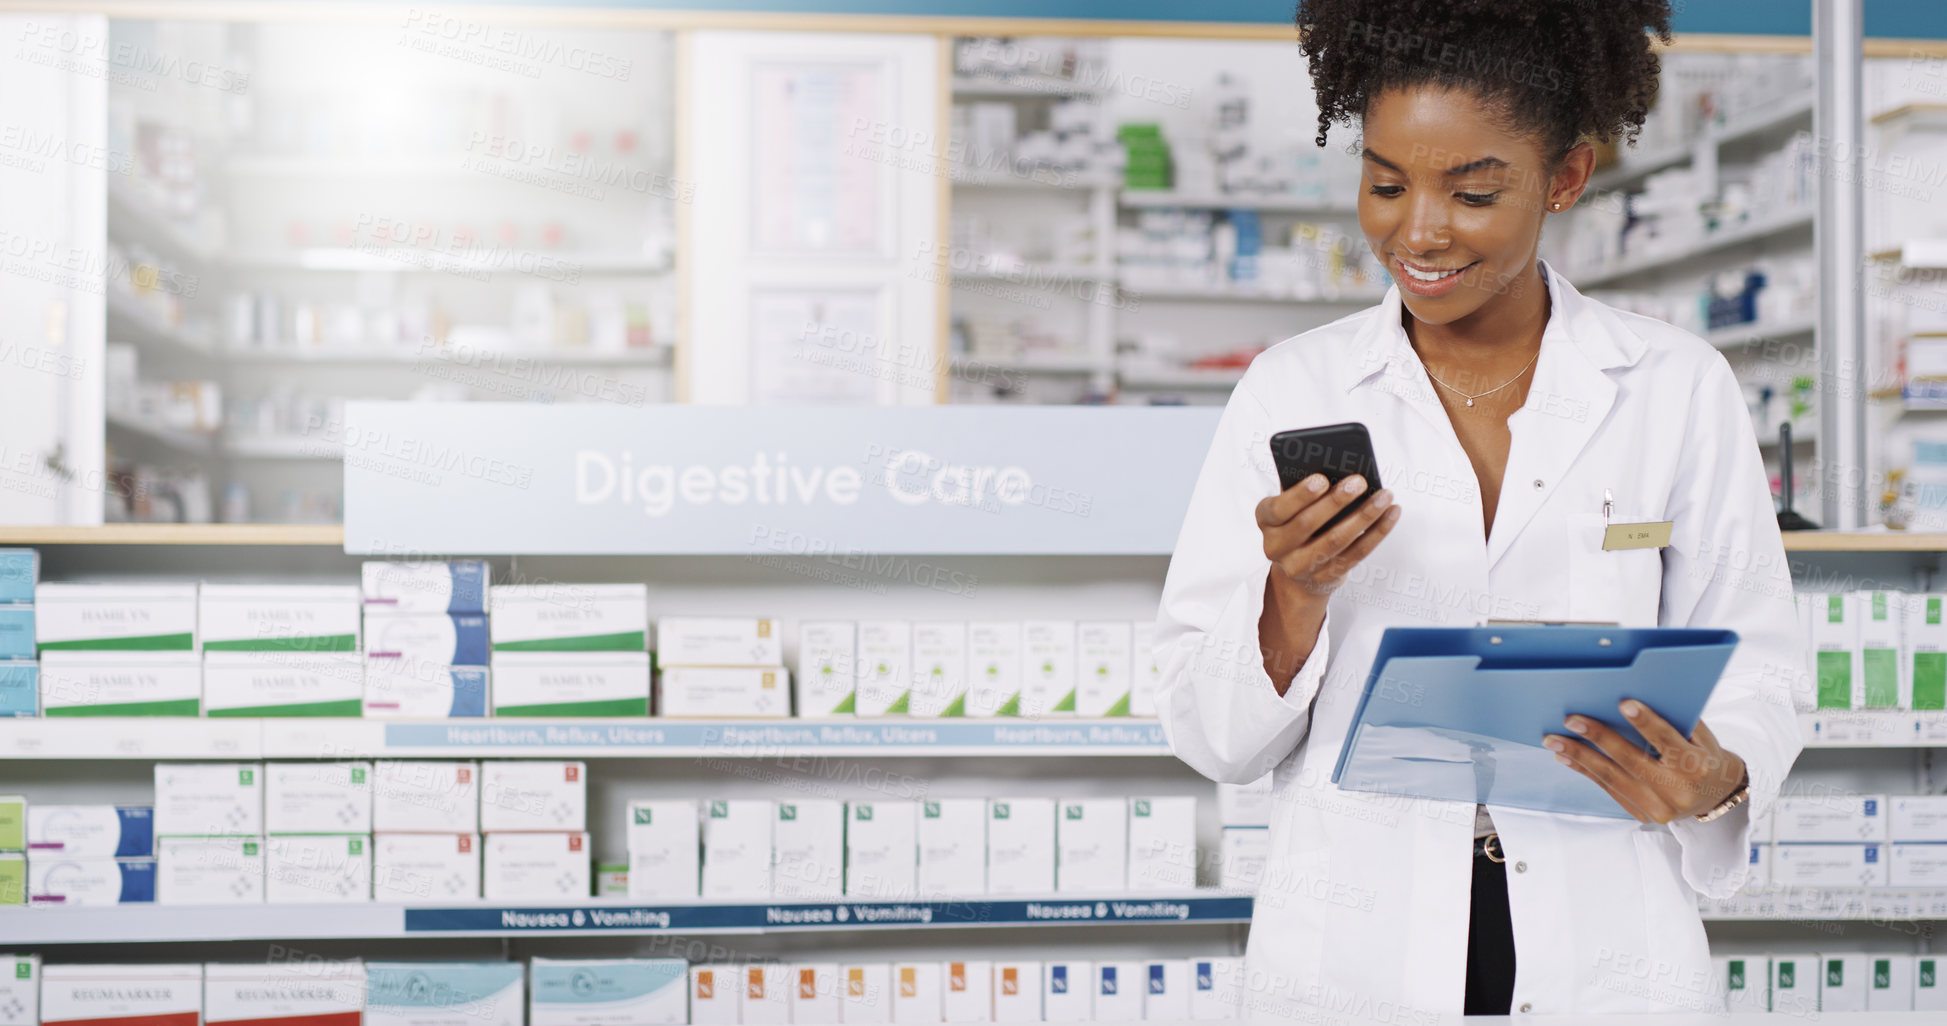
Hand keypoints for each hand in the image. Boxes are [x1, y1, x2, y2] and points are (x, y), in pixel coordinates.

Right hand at [1256, 474, 1400, 597]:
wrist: (1298, 568)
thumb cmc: (1298, 519)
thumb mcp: (1293, 503)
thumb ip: (1306, 489)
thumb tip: (1340, 472)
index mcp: (1266, 520)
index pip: (1279, 508)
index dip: (1300, 495)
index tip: (1322, 479)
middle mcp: (1276, 546)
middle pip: (1308, 524)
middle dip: (1336, 501)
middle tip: (1360, 481)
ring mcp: (1299, 567)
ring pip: (1335, 541)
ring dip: (1364, 516)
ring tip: (1384, 495)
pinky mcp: (1324, 578)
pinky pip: (1355, 555)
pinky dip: (1376, 533)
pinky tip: (1391, 514)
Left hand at [1544, 700, 1747, 823]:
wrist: (1716, 796)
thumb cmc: (1705, 756)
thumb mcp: (1702, 737)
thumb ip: (1677, 719)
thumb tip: (1638, 696)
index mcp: (1697, 766)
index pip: (1668, 741)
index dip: (1646, 722)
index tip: (1623, 703)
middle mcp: (1678, 790)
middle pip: (1632, 761)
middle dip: (1598, 738)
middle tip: (1571, 720)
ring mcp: (1660, 808)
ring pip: (1613, 778)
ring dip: (1579, 757)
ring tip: (1554, 740)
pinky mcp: (1643, 815)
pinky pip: (1609, 790)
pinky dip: (1586, 772)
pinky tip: (1566, 758)